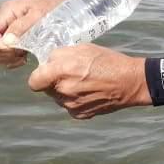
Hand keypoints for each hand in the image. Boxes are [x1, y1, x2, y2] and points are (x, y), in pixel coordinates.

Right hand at [0, 0, 66, 68]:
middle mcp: (5, 21)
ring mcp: (9, 31)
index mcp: (7, 12)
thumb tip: (7, 42)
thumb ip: (21, 27)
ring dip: (8, 58)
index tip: (13, 51)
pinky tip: (24, 59)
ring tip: (23, 58)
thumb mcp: (39, 14)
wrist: (63, 7)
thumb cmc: (52, 8)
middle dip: (4, 54)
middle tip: (20, 56)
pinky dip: (12, 60)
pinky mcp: (15, 39)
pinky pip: (6, 54)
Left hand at [26, 43, 150, 119]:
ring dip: (64, 90)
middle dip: (54, 81)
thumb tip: (48, 62)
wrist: (129, 82)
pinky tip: (89, 92)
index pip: (34, 81)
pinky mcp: (80, 114)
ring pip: (58, 98)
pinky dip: (75, 100)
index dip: (39, 76)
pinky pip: (69, 106)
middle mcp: (64, 91)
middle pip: (47, 89)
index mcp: (61, 71)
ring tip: (83, 82)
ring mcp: (71, 105)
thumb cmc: (108, 61)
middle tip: (70, 73)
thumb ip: (61, 55)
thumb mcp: (83, 48)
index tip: (47, 72)